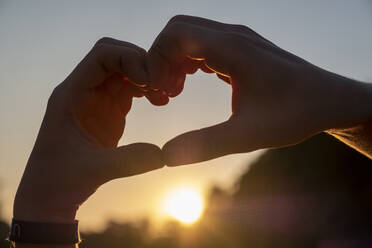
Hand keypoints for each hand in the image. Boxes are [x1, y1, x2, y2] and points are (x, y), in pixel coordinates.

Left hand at [13, 38, 163, 222]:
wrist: (51, 193)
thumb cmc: (61, 180)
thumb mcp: (93, 170)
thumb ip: (129, 160)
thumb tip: (164, 154)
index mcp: (71, 94)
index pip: (101, 56)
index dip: (129, 59)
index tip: (150, 80)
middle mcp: (83, 90)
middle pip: (115, 55)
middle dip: (141, 63)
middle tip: (163, 84)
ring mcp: (96, 99)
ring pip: (125, 70)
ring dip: (147, 76)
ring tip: (166, 94)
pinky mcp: (108, 110)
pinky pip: (130, 88)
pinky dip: (147, 89)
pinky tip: (161, 102)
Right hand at [147, 15, 371, 164]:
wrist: (329, 101)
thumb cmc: (295, 114)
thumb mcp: (249, 135)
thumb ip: (206, 144)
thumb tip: (166, 156)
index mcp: (233, 48)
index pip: (175, 35)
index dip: (156, 60)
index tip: (158, 93)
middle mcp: (234, 36)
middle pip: (177, 30)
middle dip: (161, 59)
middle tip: (164, 93)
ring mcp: (238, 40)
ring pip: (189, 36)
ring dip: (173, 60)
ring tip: (174, 92)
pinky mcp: (241, 49)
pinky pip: (203, 45)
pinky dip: (187, 61)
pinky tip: (189, 84)